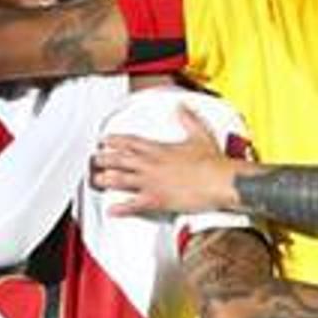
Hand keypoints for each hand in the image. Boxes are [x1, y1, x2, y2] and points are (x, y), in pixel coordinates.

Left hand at [93, 124, 242, 218]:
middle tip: (95, 160)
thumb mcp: (200, 134)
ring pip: (122, 180)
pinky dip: (121, 208)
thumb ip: (188, 119)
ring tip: (97, 180)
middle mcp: (152, 164)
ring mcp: (153, 182)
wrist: (222, 180)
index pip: (131, 142)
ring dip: (107, 180)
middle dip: (105, 159)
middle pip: (121, 160)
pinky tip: (112, 209)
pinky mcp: (158, 199)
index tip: (104, 140)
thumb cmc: (214, 162)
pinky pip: (134, 204)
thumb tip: (181, 107)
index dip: (115, 141)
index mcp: (160, 149)